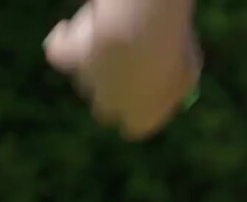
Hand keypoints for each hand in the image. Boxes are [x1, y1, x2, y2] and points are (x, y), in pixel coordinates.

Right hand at [45, 0, 202, 139]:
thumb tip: (173, 77)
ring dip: (92, 60)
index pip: (135, 126)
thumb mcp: (187, 67)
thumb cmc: (171, 48)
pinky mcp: (70, 61)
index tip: (142, 95)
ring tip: (104, 36)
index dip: (137, 109)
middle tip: (119, 71)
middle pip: (105, 107)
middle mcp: (111, 108)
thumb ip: (180, 78)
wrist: (141, 29)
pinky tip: (67, 30)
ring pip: (86, 77)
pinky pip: (59, 54)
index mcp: (141, 119)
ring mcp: (88, 86)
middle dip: (111, 91)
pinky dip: (61, 42)